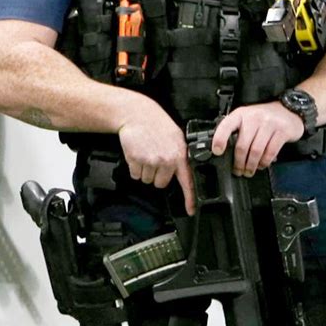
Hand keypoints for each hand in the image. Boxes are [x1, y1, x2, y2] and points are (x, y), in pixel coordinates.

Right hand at [118, 99, 194, 215]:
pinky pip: (135, 174)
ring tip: (146, 153)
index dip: (189, 198)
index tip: (191, 210)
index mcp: (179, 155)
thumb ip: (180, 155)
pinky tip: (138, 154)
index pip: (187, 181)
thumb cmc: (157, 125)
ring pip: (147, 180)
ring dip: (145, 170)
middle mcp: (166, 160)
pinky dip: (134, 167)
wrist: (137, 115)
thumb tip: (182, 171)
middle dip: (157, 174)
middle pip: (160, 183)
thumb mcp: (176, 138)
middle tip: (155, 158)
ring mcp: (151, 161)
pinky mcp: (136, 160)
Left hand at [211, 101, 303, 176]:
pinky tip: (262, 165)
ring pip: (256, 151)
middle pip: (243, 145)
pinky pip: (271, 152)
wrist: (288, 109)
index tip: (217, 152)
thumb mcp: (247, 118)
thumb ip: (236, 130)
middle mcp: (254, 117)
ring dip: (251, 165)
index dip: (219, 139)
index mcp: (241, 114)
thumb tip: (223, 151)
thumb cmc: (263, 117)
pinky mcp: (282, 131)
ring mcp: (269, 123)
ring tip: (249, 171)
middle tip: (238, 171)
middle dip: (239, 162)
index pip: (226, 126)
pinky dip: (265, 162)